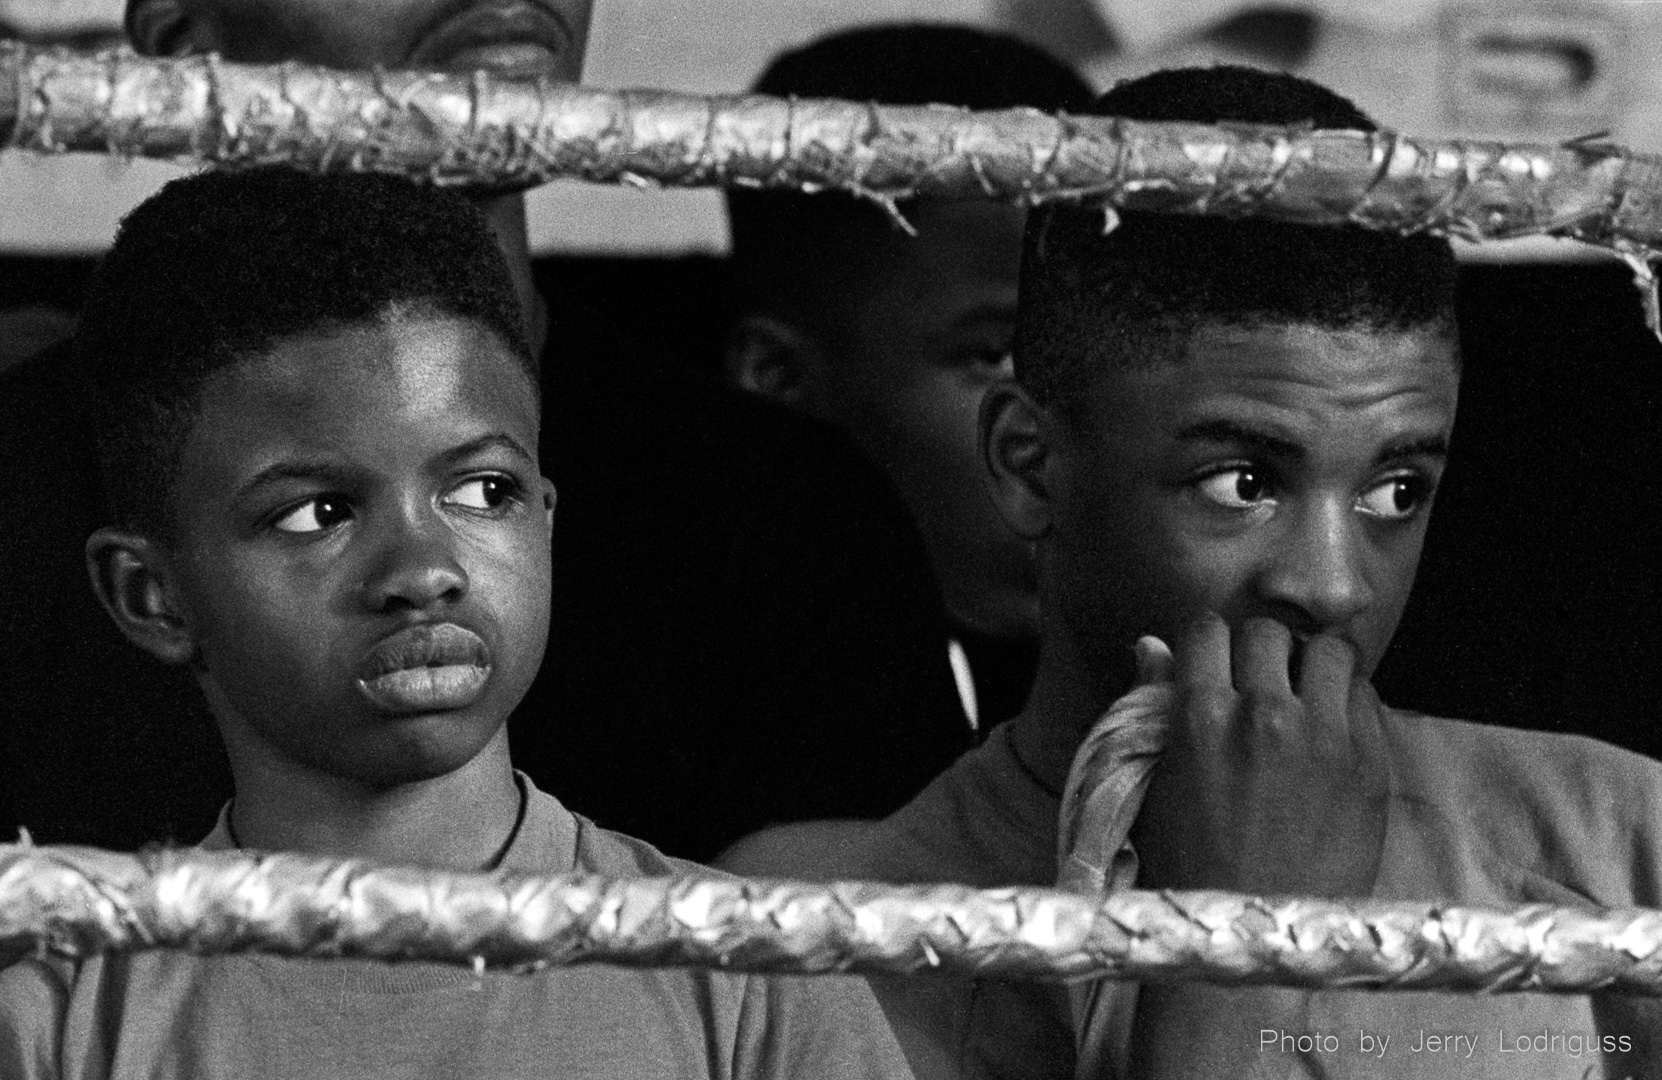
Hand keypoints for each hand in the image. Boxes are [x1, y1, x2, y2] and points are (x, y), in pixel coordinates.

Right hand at [1130, 613, 1389, 897]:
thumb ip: (1153, 707)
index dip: (1207, 640)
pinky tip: (1330, 727)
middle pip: (1268, 632)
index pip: (1207, 629)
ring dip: (1313, 664)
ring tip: (1304, 692)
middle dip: (1259, 649)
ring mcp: (1324, 739)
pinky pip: (1366, 696)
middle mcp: (1264, 716)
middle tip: (1260, 677)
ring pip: (1330, 650)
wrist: (1257, 930)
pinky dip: (1347, 700)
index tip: (1213, 658)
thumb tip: (1150, 645)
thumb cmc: (1192, 862)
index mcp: (1202, 718)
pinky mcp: (1370, 765)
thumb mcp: (1156, 783)